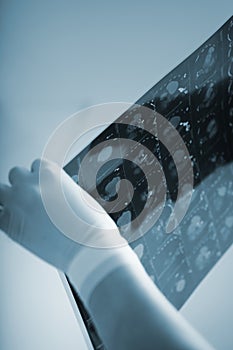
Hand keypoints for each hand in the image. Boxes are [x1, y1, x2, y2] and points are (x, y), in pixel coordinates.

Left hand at [0, 159, 122, 272]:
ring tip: (20, 210)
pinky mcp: (9, 224)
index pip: (36, 165)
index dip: (39, 177)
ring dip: (8, 198)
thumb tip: (55, 195)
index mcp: (51, 173)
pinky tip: (14, 224)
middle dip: (22, 184)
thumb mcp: (80, 196)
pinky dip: (4, 218)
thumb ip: (61, 190)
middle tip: (31, 198)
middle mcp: (31, 184)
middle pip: (16, 174)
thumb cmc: (90, 225)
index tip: (42, 186)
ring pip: (0, 190)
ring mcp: (17, 202)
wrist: (86, 247)